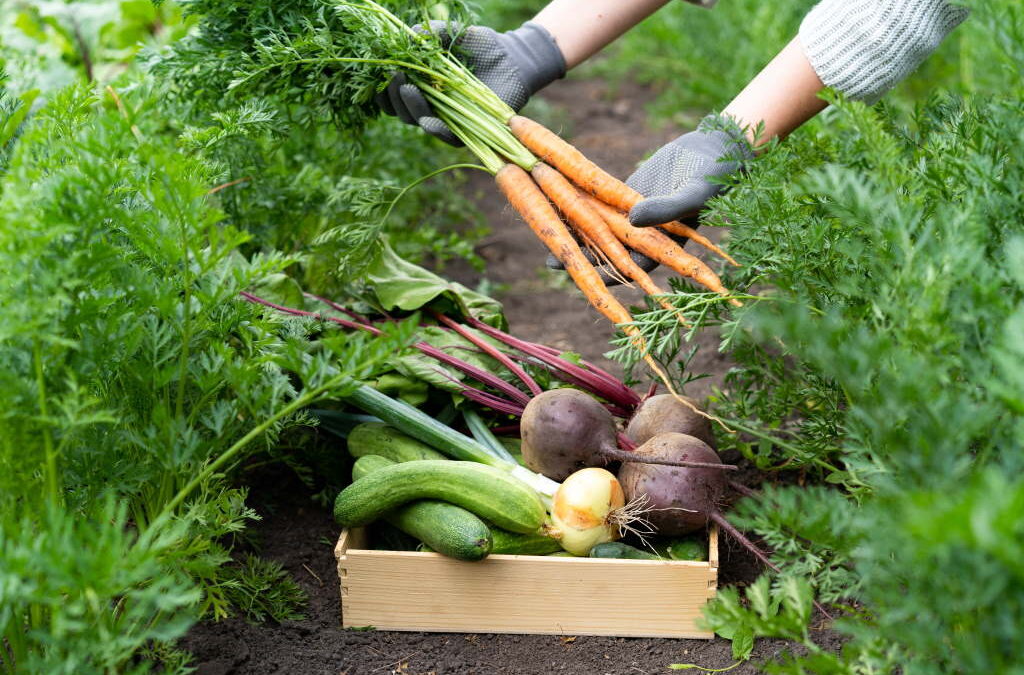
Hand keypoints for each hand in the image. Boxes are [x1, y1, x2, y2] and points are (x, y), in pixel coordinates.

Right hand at [377, 21, 564, 144]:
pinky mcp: (468, 131)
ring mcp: (448, 120)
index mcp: (421, 86)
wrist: (513, 59)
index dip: (382, 89)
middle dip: (395, 96)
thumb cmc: (480, 46)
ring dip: (411, 108)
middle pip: (402, 111)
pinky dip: (437, 129)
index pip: (392, 96)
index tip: (383, 72)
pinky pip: (448, 137)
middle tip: (398, 78)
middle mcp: (430, 106)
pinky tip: (429, 119)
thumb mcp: (453, 33)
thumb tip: (411, 34)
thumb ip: (431, 33)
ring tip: (409, 89)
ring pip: (420, 122)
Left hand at [544, 116, 749, 284]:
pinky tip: (558, 204)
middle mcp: (646, 234)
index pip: (632, 266)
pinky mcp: (627, 194)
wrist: (714, 148)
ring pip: (601, 227)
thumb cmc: (711, 177)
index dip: (608, 272)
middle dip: (581, 257)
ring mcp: (634, 214)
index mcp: (665, 244)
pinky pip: (601, 202)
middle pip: (609, 251)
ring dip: (576, 232)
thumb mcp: (691, 194)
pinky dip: (582, 204)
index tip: (584, 274)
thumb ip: (664, 210)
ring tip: (546, 236)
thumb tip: (633, 221)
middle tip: (552, 262)